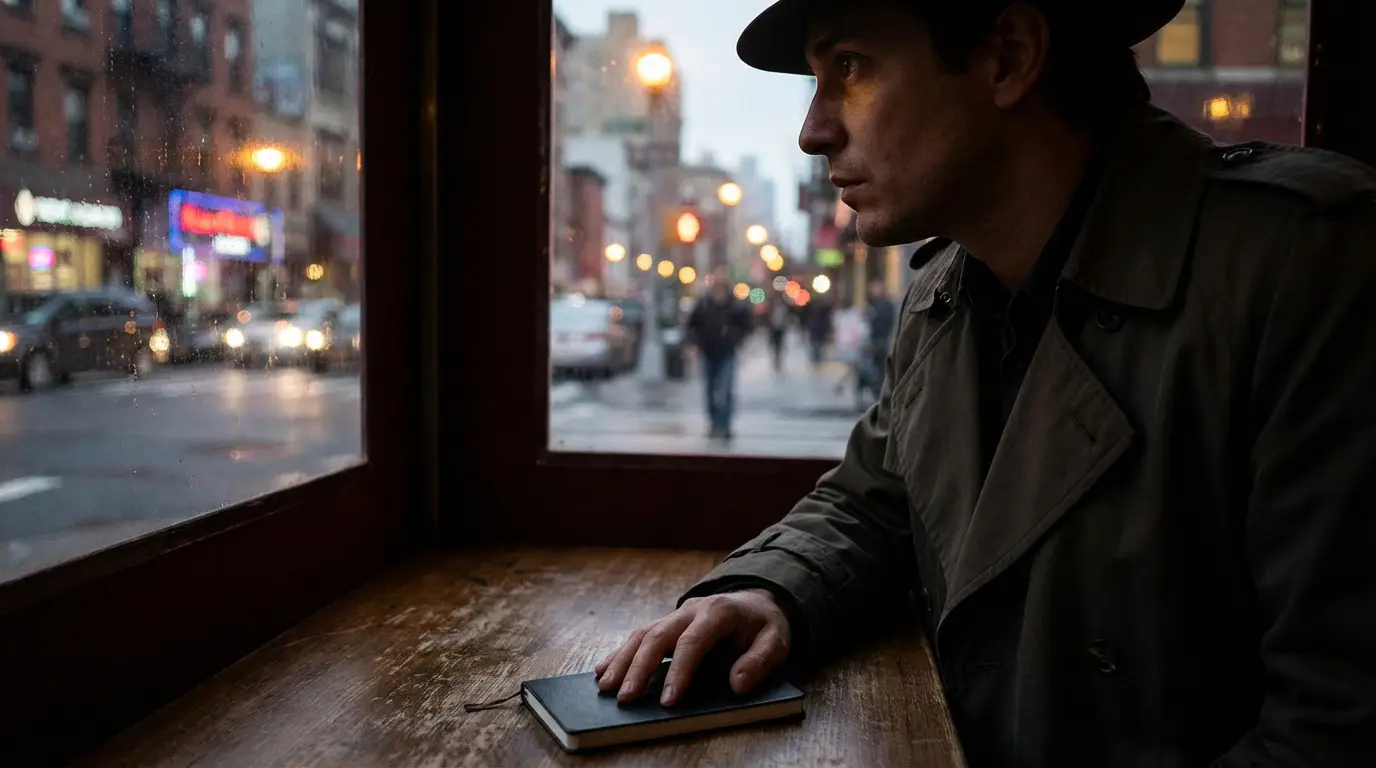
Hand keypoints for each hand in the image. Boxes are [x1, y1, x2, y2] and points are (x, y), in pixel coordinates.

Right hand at [594, 588, 791, 706]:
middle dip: (639, 667)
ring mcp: (676, 615)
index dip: (678, 672)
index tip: (667, 700)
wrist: (754, 600)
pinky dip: (620, 653)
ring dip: (622, 660)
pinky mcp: (667, 623)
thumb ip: (760, 661)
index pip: (693, 642)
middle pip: (658, 635)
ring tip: (605, 687)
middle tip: (625, 697)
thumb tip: (737, 685)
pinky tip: (603, 670)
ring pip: (643, 634)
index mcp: (718, 612)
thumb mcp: (776, 640)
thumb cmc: (763, 624)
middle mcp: (691, 610)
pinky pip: (639, 635)